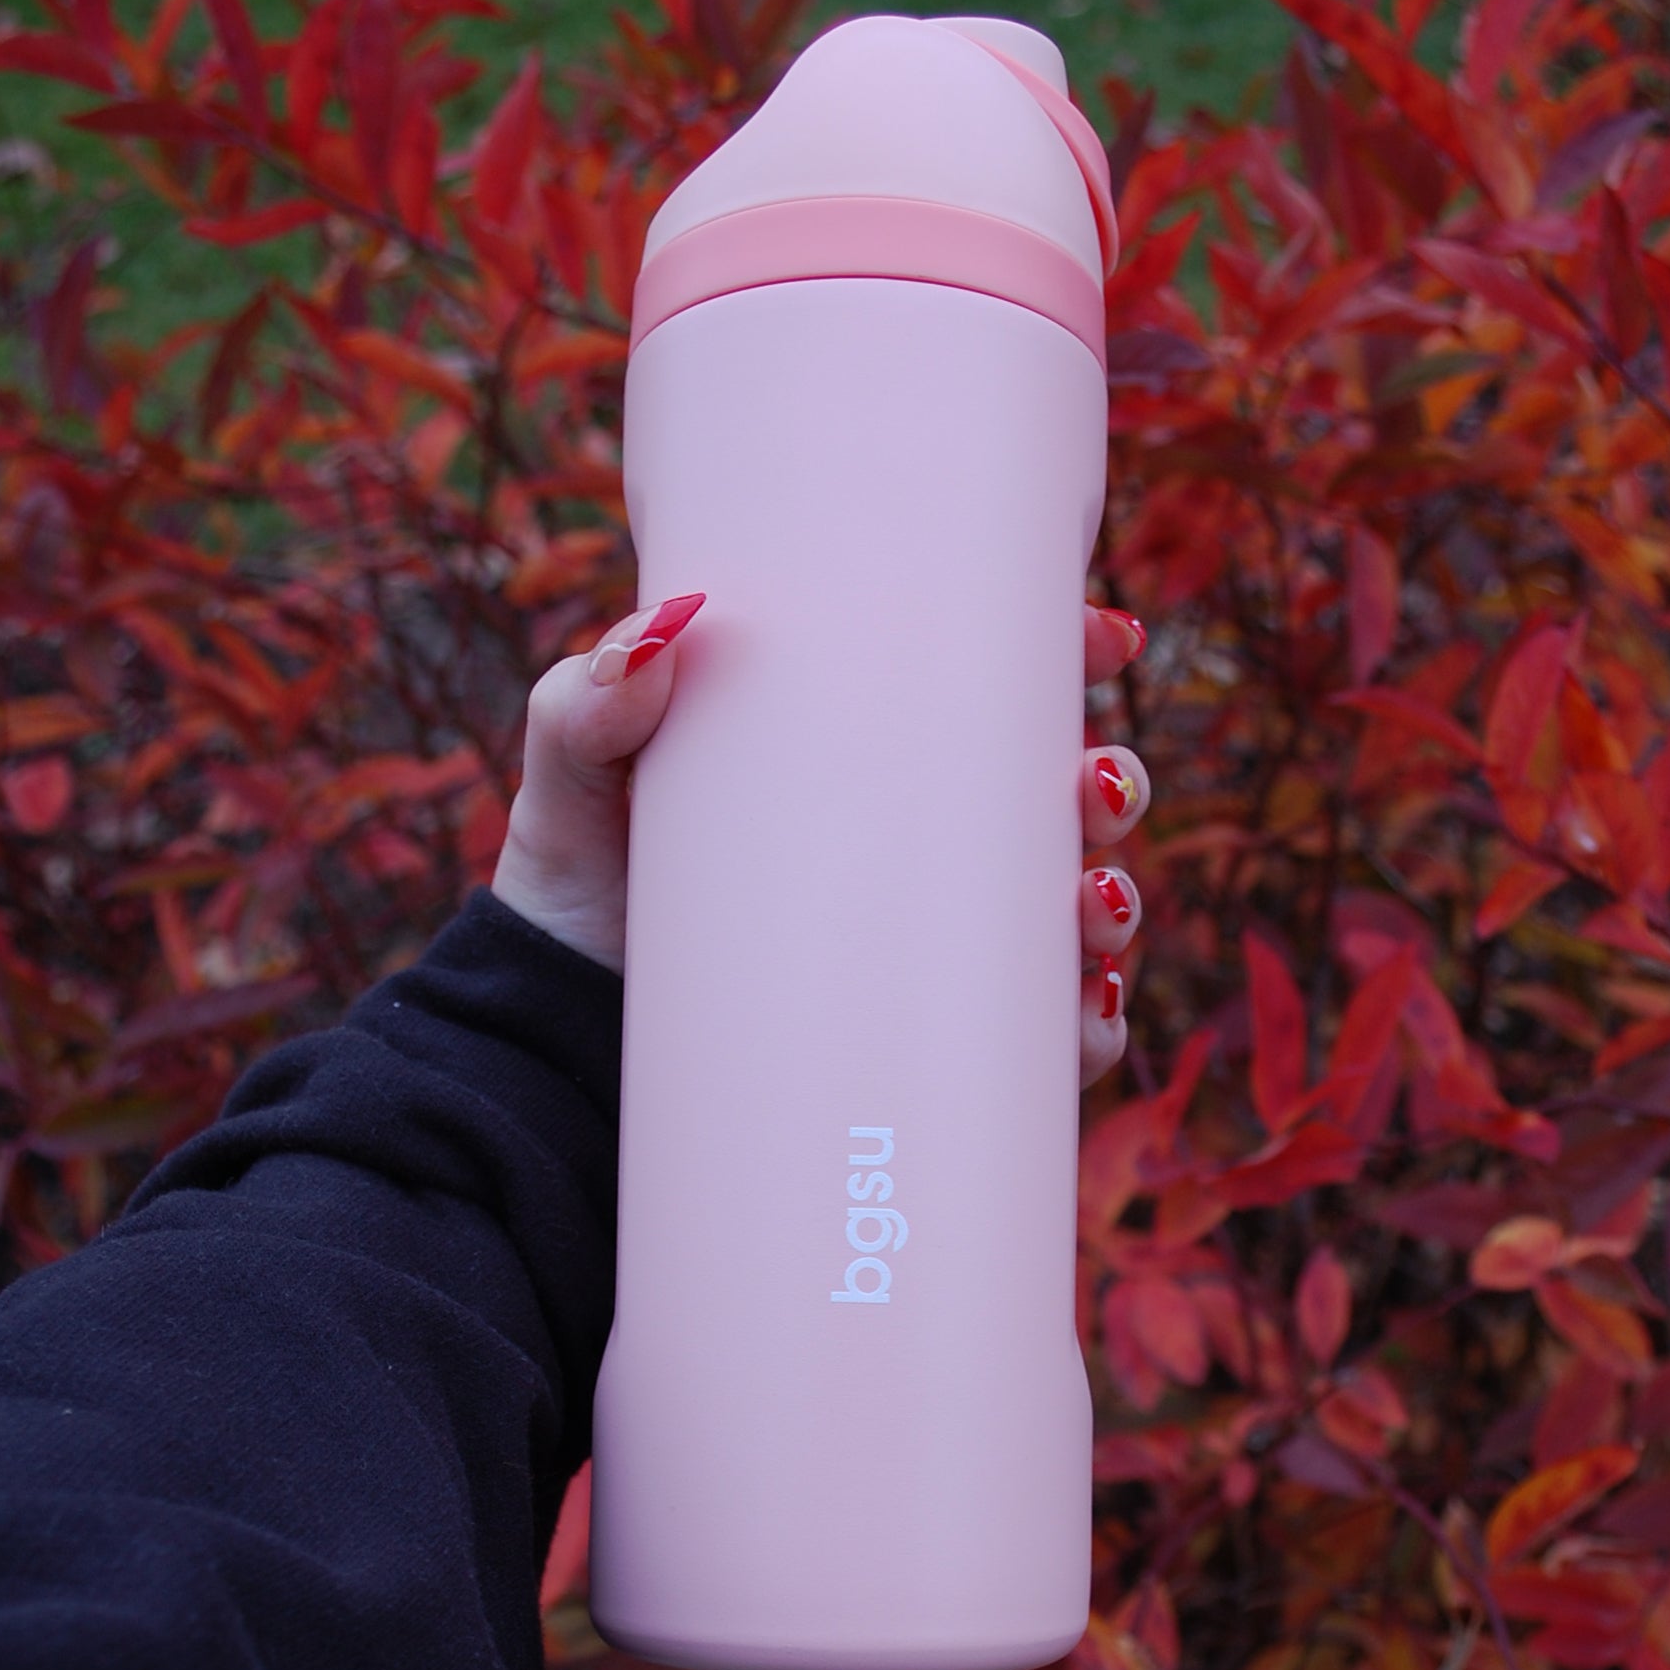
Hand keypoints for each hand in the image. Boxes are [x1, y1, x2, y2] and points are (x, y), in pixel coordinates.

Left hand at [491, 596, 1149, 1085]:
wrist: (558, 1025)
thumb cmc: (581, 876)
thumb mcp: (576, 772)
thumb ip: (592, 699)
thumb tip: (664, 629)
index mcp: (858, 748)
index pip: (987, 689)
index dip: (1066, 654)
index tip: (1104, 637)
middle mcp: (911, 841)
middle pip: (1059, 800)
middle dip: (1110, 785)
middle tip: (1089, 788)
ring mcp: (924, 941)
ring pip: (1069, 915)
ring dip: (1112, 901)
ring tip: (1090, 902)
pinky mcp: (919, 1039)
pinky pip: (1033, 1040)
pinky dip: (1079, 1030)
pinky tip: (1080, 1013)